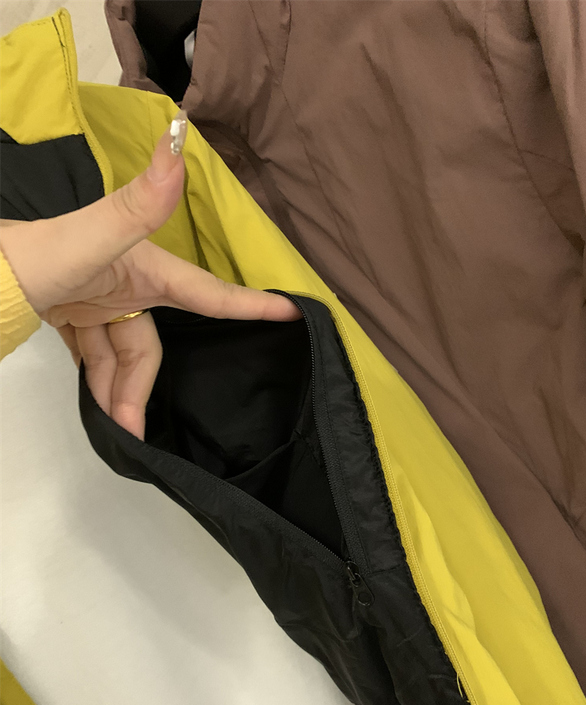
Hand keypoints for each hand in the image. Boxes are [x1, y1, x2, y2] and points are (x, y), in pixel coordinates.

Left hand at [0, 115, 299, 439]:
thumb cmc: (36, 256)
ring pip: (122, 354)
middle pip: (150, 343)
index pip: (205, 292)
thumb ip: (137, 204)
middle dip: (141, 384)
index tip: (293, 312)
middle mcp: (127, 283)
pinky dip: (97, 378)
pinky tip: (97, 402)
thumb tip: (177, 139)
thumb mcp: (90, 237)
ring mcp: (99, 300)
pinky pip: (97, 353)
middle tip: (133, 427)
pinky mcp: (76, 313)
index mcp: (143, 266)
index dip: (248, 304)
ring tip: (113, 427)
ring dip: (116, 391)